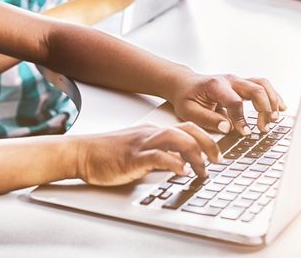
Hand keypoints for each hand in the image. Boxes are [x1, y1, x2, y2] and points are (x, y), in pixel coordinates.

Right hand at [75, 123, 221, 185]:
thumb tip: (181, 166)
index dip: (206, 139)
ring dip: (195, 154)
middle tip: (218, 161)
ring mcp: (142, 144)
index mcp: (154, 132)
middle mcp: (151, 134)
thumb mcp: (139, 154)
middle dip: (208, 144)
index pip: (187, 128)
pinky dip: (173, 163)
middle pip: (188, 130)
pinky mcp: (133, 157)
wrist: (82, 153)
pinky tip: (182, 172)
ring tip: (203, 170)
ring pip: (177, 139)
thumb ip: (160, 157)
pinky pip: (158, 156)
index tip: (217, 154)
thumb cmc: (107, 155)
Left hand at [167, 74, 286, 135]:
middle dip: (264, 109)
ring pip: (262, 85)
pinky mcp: (242, 84)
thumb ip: (207, 119)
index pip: (235, 102)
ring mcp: (238, 80)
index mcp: (215, 86)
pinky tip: (281, 107)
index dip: (241, 119)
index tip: (244, 132)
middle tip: (264, 128)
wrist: (184, 83)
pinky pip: (262, 86)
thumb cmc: (186, 97)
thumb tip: (226, 128)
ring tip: (275, 118)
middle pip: (255, 90)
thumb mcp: (188, 111)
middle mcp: (229, 80)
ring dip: (272, 101)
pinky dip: (273, 96)